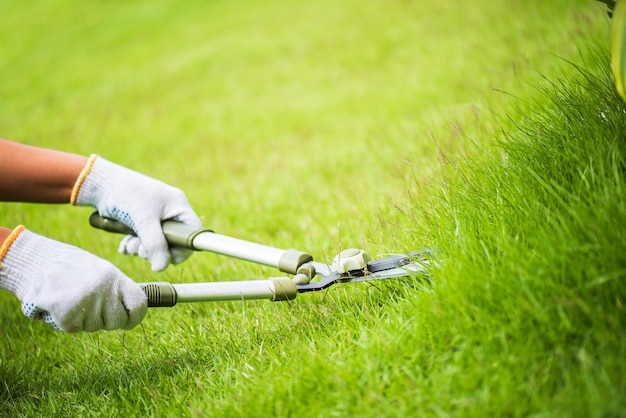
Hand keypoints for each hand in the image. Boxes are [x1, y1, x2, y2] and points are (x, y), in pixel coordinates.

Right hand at [0, 227, 146, 332]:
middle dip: (105, 321)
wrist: (35, 260)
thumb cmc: (69, 267)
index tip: (128, 322)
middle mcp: (104, 289)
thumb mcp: (99, 271)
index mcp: (114, 277)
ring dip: (82, 319)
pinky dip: (64, 321)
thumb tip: (131, 312)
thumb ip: (115, 289)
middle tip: (89, 307)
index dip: (135, 317)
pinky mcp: (67, 313)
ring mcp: (87, 302)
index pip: (139, 304)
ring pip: (94, 327)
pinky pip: (73, 328)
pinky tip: (58, 304)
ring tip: (71, 298)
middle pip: (117, 321)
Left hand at [73, 156, 202, 270]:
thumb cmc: (127, 194)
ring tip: (128, 244)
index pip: (192, 234)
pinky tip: (123, 244)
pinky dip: (133, 246)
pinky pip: (143, 242)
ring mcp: (156, 219)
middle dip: (154, 250)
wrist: (101, 184)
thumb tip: (161, 268)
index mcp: (179, 207)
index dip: (183, 249)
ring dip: (140, 249)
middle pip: (173, 243)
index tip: (168, 258)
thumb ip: (155, 243)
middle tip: (140, 249)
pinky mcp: (141, 223)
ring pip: (155, 245)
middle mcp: (170, 213)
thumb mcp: (143, 219)